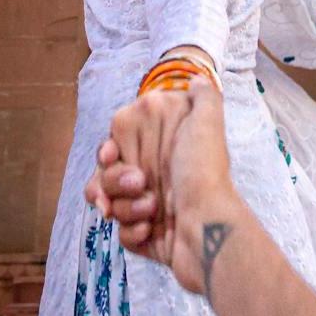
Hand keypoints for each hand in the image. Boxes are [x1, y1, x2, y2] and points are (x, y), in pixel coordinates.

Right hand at [87, 81, 238, 293]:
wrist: (209, 229)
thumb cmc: (204, 173)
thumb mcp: (208, 123)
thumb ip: (203, 97)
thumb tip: (199, 81)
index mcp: (160, 145)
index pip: (115, 141)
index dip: (108, 150)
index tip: (111, 155)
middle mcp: (153, 173)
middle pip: (106, 173)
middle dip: (114, 180)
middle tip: (140, 182)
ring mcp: (148, 204)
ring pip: (110, 203)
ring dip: (127, 206)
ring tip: (152, 209)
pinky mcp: (146, 235)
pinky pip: (121, 232)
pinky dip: (133, 231)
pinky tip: (151, 229)